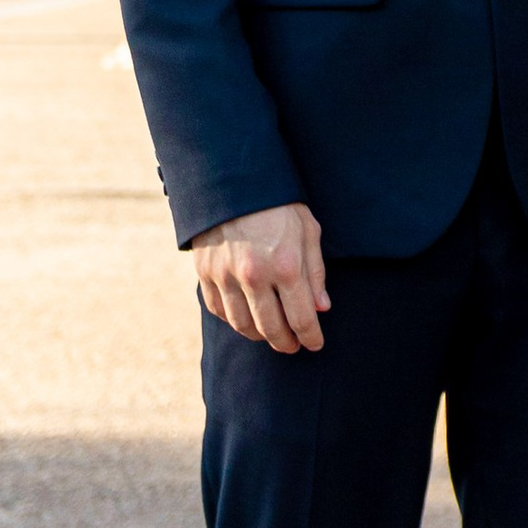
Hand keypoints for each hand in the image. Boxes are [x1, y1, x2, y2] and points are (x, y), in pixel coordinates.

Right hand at [191, 202, 329, 351]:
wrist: (233, 181)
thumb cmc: (278, 204)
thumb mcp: (307, 230)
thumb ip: (315, 272)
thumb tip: (321, 308)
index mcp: (285, 265)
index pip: (302, 318)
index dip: (311, 337)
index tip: (315, 345)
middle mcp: (254, 275)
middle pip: (272, 329)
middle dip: (286, 343)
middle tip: (293, 346)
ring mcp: (226, 276)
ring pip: (243, 325)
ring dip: (260, 336)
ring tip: (271, 335)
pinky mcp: (206, 273)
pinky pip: (219, 311)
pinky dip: (234, 321)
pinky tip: (246, 319)